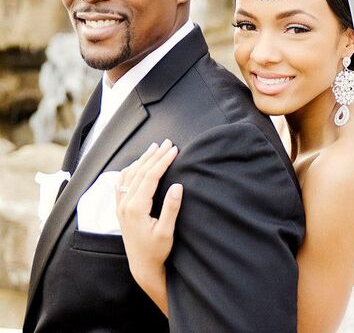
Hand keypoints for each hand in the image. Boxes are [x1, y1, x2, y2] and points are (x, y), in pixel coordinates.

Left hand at [116, 139, 181, 292]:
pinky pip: (121, 183)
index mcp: (136, 208)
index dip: (163, 161)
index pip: (150, 177)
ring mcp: (120, 206)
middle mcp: (125, 204)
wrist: (142, 266)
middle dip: (155, 155)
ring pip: (130, 175)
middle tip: (168, 142)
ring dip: (143, 160)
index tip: (174, 150)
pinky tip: (136, 165)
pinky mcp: (120, 209)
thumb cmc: (156, 251)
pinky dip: (130, 170)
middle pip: (140, 172)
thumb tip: (178, 186)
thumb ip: (171, 208)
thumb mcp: (167, 232)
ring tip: (155, 147)